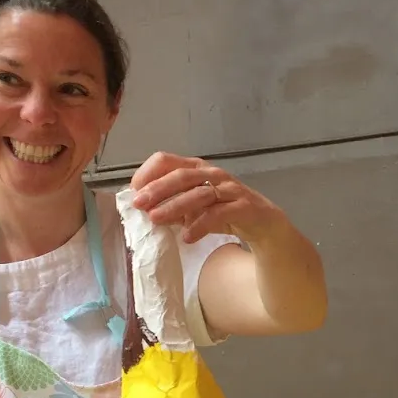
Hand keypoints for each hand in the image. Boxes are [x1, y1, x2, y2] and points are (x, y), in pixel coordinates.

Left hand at [130, 151, 288, 244]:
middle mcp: (212, 174)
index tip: (133, 191)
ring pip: (198, 194)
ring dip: (175, 206)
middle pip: (181, 175)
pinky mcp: (243, 206)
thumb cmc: (225, 212)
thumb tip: (144, 211)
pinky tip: (187, 237)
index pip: (167, 160)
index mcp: (197, 169)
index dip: (147, 173)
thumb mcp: (194, 208)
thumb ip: (173, 206)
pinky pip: (218, 214)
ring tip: (157, 220)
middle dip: (157, 189)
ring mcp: (230, 189)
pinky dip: (200, 225)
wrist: (264, 224)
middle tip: (139, 204)